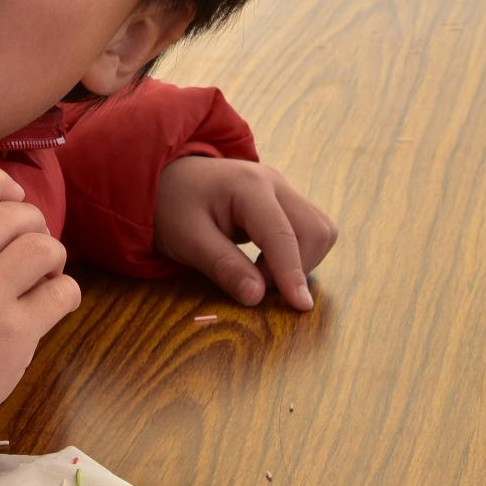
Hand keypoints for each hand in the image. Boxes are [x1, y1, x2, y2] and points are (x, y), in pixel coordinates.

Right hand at [0, 167, 78, 420]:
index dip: (1, 185)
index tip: (14, 198)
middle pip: (12, 213)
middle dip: (33, 224)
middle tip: (30, 249)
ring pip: (43, 245)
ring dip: (52, 256)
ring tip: (42, 276)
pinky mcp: (16, 332)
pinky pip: (63, 291)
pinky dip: (65, 292)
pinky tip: (51, 303)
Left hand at [154, 156, 336, 310]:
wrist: (166, 179)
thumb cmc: (171, 206)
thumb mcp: (187, 239)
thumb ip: (222, 266)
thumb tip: (257, 297)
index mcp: (249, 186)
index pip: (282, 235)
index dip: (292, 272)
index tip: (300, 306)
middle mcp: (275, 182)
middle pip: (315, 230)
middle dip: (296, 266)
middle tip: (256, 282)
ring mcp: (283, 189)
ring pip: (319, 230)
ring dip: (300, 260)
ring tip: (259, 270)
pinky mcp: (284, 201)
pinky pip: (308, 230)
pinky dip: (296, 253)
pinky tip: (266, 261)